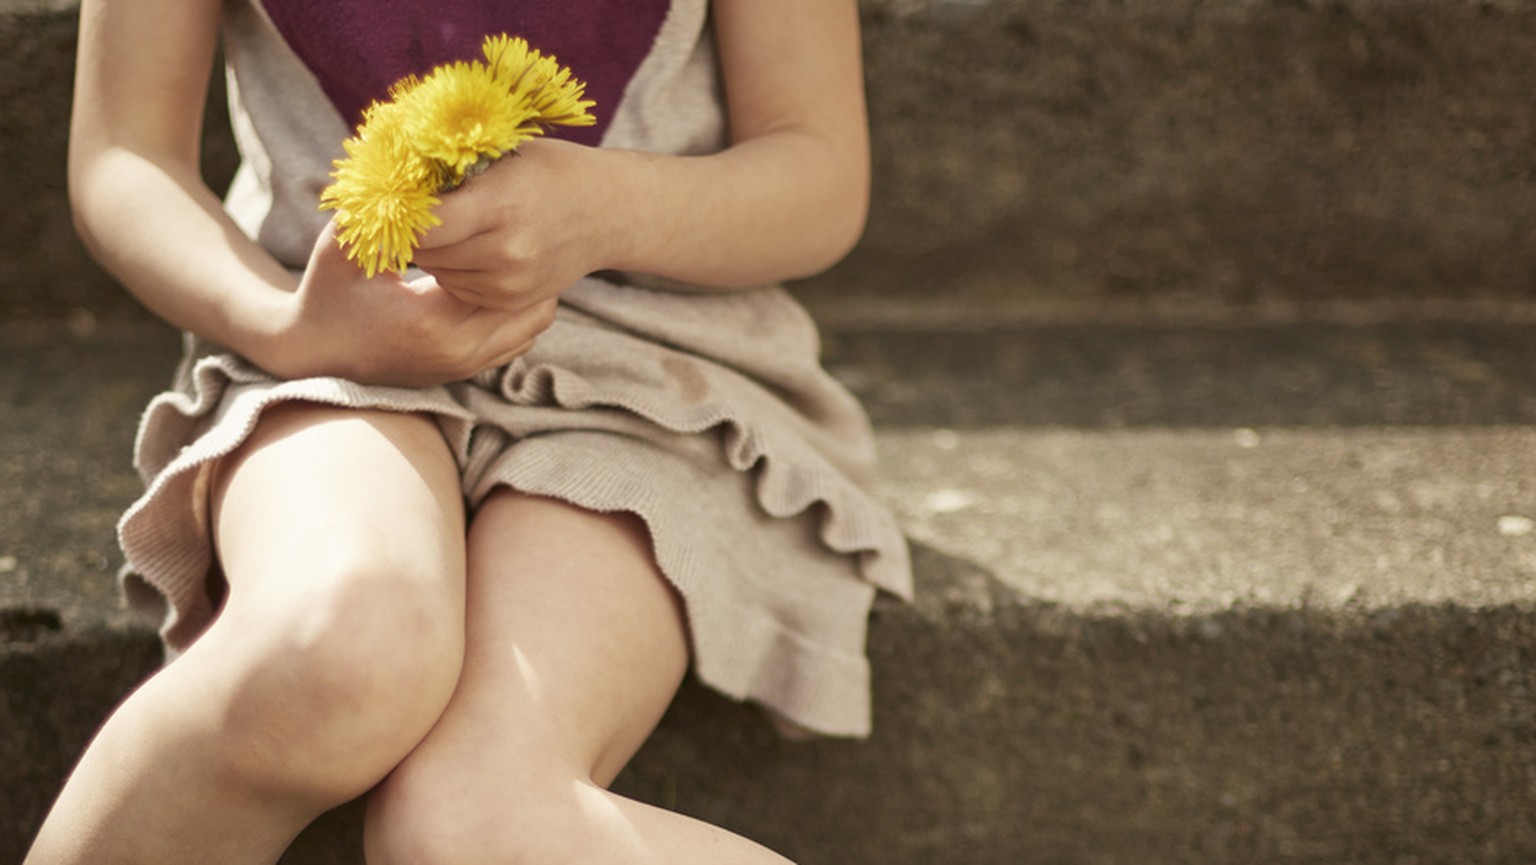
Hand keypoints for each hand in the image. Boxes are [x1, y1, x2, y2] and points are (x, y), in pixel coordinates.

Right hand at [258, 220, 556, 386]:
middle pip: (530, 304)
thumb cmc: (325, 292)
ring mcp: (465, 367)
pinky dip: (518, 311)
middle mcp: (458, 353)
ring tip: (513, 250)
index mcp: (434, 322)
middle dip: (528, 265)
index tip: (504, 212)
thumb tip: (410, 172)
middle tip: (525, 224)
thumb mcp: (343, 248)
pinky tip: (500, 279)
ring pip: (533, 325)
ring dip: (528, 290)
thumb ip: (376, 215)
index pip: (500, 277)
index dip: (504, 241)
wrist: (312, 350)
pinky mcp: (465, 371)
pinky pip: (519, 340)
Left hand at [411, 138, 620, 311]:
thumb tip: (395, 174)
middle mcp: (506, 251)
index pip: (425, 225)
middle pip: (427, 252)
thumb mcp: (505, 156)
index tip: (391, 200)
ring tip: (450, 227)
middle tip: (413, 212)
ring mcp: (510, 282)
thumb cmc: (550, 172)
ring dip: (433, 253)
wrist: (607, 214)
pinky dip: (454, 270)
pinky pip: (459, 289)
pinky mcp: (512, 300)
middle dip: (413, 232)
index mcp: (501, 205)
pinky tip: (471, 248)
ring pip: (439, 272)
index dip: (401, 214)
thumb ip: (454, 170)